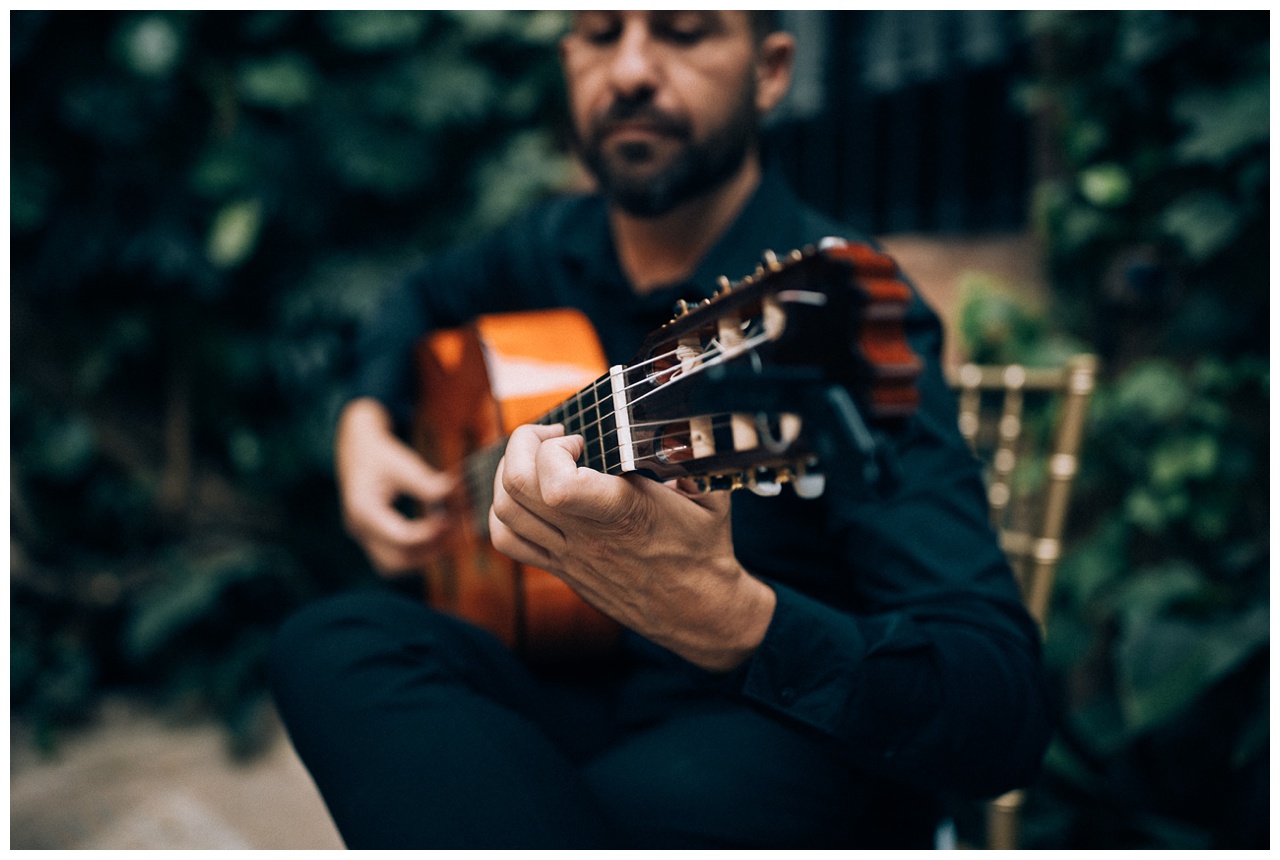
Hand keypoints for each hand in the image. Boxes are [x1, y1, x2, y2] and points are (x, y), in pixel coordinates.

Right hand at [335, 398, 456, 575]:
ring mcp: (363, 537)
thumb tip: (457, 496)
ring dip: (424, 556)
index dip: (430, 533)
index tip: (452, 519)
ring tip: (449, 535)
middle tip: (455, 532)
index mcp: (363, 509)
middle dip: (429, 551)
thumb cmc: (380, 454)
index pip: (400, 537)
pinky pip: (394, 558)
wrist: (356, 450)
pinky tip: (436, 534)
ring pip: (394, 565)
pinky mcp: (371, 538)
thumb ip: (427, 483)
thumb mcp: (402, 463)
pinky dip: (417, 552)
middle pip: (396, 561)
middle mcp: (359, 529)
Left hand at [489, 424, 775, 671]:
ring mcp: (568, 555)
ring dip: (511, 471)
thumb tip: (678, 420)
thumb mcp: (710, 492)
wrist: (697, 611)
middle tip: (555, 436)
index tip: (581, 440)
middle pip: (517, 485)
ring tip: (539, 458)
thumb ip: (692, 453)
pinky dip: (505, 508)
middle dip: (525, 444)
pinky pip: (507, 539)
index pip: (558, 486)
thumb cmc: (705, 548)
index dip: (555, 450)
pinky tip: (530, 494)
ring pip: (505, 510)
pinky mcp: (560, 569)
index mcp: (625, 513)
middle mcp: (587, 536)